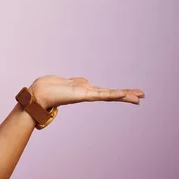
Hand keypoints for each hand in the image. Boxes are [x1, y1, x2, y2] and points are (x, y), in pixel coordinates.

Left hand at [29, 75, 144, 109]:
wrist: (37, 96)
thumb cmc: (47, 89)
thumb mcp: (66, 82)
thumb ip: (77, 82)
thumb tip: (86, 81)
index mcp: (83, 90)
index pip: (103, 91)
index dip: (116, 92)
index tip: (129, 94)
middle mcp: (86, 93)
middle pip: (109, 93)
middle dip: (125, 95)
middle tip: (141, 97)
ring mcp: (85, 94)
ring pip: (108, 94)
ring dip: (123, 95)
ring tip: (138, 97)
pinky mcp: (82, 95)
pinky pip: (100, 94)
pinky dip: (112, 94)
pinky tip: (122, 95)